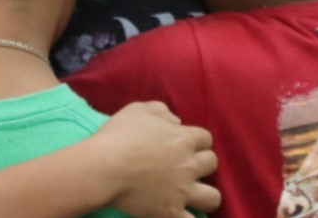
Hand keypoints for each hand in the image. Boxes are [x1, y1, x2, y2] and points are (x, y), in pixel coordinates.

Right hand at [93, 101, 219, 217]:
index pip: (206, 138)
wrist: (104, 168)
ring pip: (213, 197)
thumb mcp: (138, 110)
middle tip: (185, 167)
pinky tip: (183, 216)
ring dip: (206, 195)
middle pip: (212, 163)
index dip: (196, 141)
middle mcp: (189, 165)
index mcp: (184, 139)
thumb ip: (161, 111)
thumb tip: (177, 121)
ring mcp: (183, 191)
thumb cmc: (118, 135)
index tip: (184, 145)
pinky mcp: (172, 213)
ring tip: (193, 196)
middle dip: (201, 164)